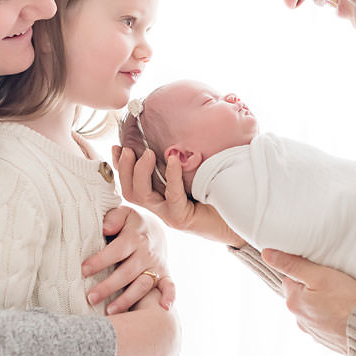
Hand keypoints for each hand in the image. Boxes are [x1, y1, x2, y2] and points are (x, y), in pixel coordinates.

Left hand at [82, 205, 175, 313]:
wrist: (154, 228)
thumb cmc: (130, 224)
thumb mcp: (123, 214)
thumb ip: (113, 218)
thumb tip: (105, 228)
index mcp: (134, 237)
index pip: (116, 251)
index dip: (100, 261)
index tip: (83, 271)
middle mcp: (147, 252)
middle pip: (127, 272)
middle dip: (108, 287)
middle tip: (90, 298)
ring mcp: (156, 265)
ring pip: (143, 285)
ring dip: (127, 299)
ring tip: (109, 312)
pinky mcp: (164, 274)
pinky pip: (169, 286)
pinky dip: (169, 296)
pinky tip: (163, 308)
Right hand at [112, 145, 245, 247]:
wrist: (237, 222)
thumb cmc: (219, 196)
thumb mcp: (196, 173)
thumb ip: (183, 160)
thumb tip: (176, 133)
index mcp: (159, 196)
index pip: (131, 182)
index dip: (120, 166)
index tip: (117, 146)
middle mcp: (160, 207)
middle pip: (130, 191)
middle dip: (125, 169)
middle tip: (129, 149)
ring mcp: (168, 214)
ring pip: (142, 196)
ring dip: (140, 172)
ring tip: (147, 154)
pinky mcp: (181, 219)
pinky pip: (171, 196)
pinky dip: (171, 176)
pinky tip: (173, 160)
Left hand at [262, 249, 355, 354]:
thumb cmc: (348, 300)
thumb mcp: (320, 275)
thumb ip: (292, 264)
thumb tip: (267, 254)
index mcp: (293, 301)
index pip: (290, 278)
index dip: (306, 272)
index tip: (321, 271)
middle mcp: (299, 319)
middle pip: (300, 294)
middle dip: (313, 288)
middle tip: (333, 283)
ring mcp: (313, 332)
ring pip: (312, 309)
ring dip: (322, 303)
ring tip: (341, 299)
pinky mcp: (327, 340)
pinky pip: (324, 323)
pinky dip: (331, 317)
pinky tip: (345, 313)